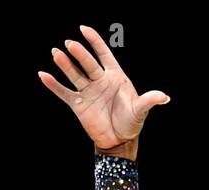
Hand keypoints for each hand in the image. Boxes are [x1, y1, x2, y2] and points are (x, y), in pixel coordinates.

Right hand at [38, 25, 169, 151]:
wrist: (119, 140)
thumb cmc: (131, 122)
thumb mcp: (141, 110)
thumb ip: (149, 100)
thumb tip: (165, 97)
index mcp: (115, 76)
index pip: (104, 54)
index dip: (95, 41)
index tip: (84, 28)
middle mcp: (99, 80)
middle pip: (87, 63)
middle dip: (79, 54)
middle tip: (69, 44)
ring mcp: (88, 91)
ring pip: (74, 74)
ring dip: (65, 65)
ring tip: (55, 53)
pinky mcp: (78, 104)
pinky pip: (64, 92)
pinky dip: (53, 85)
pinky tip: (43, 75)